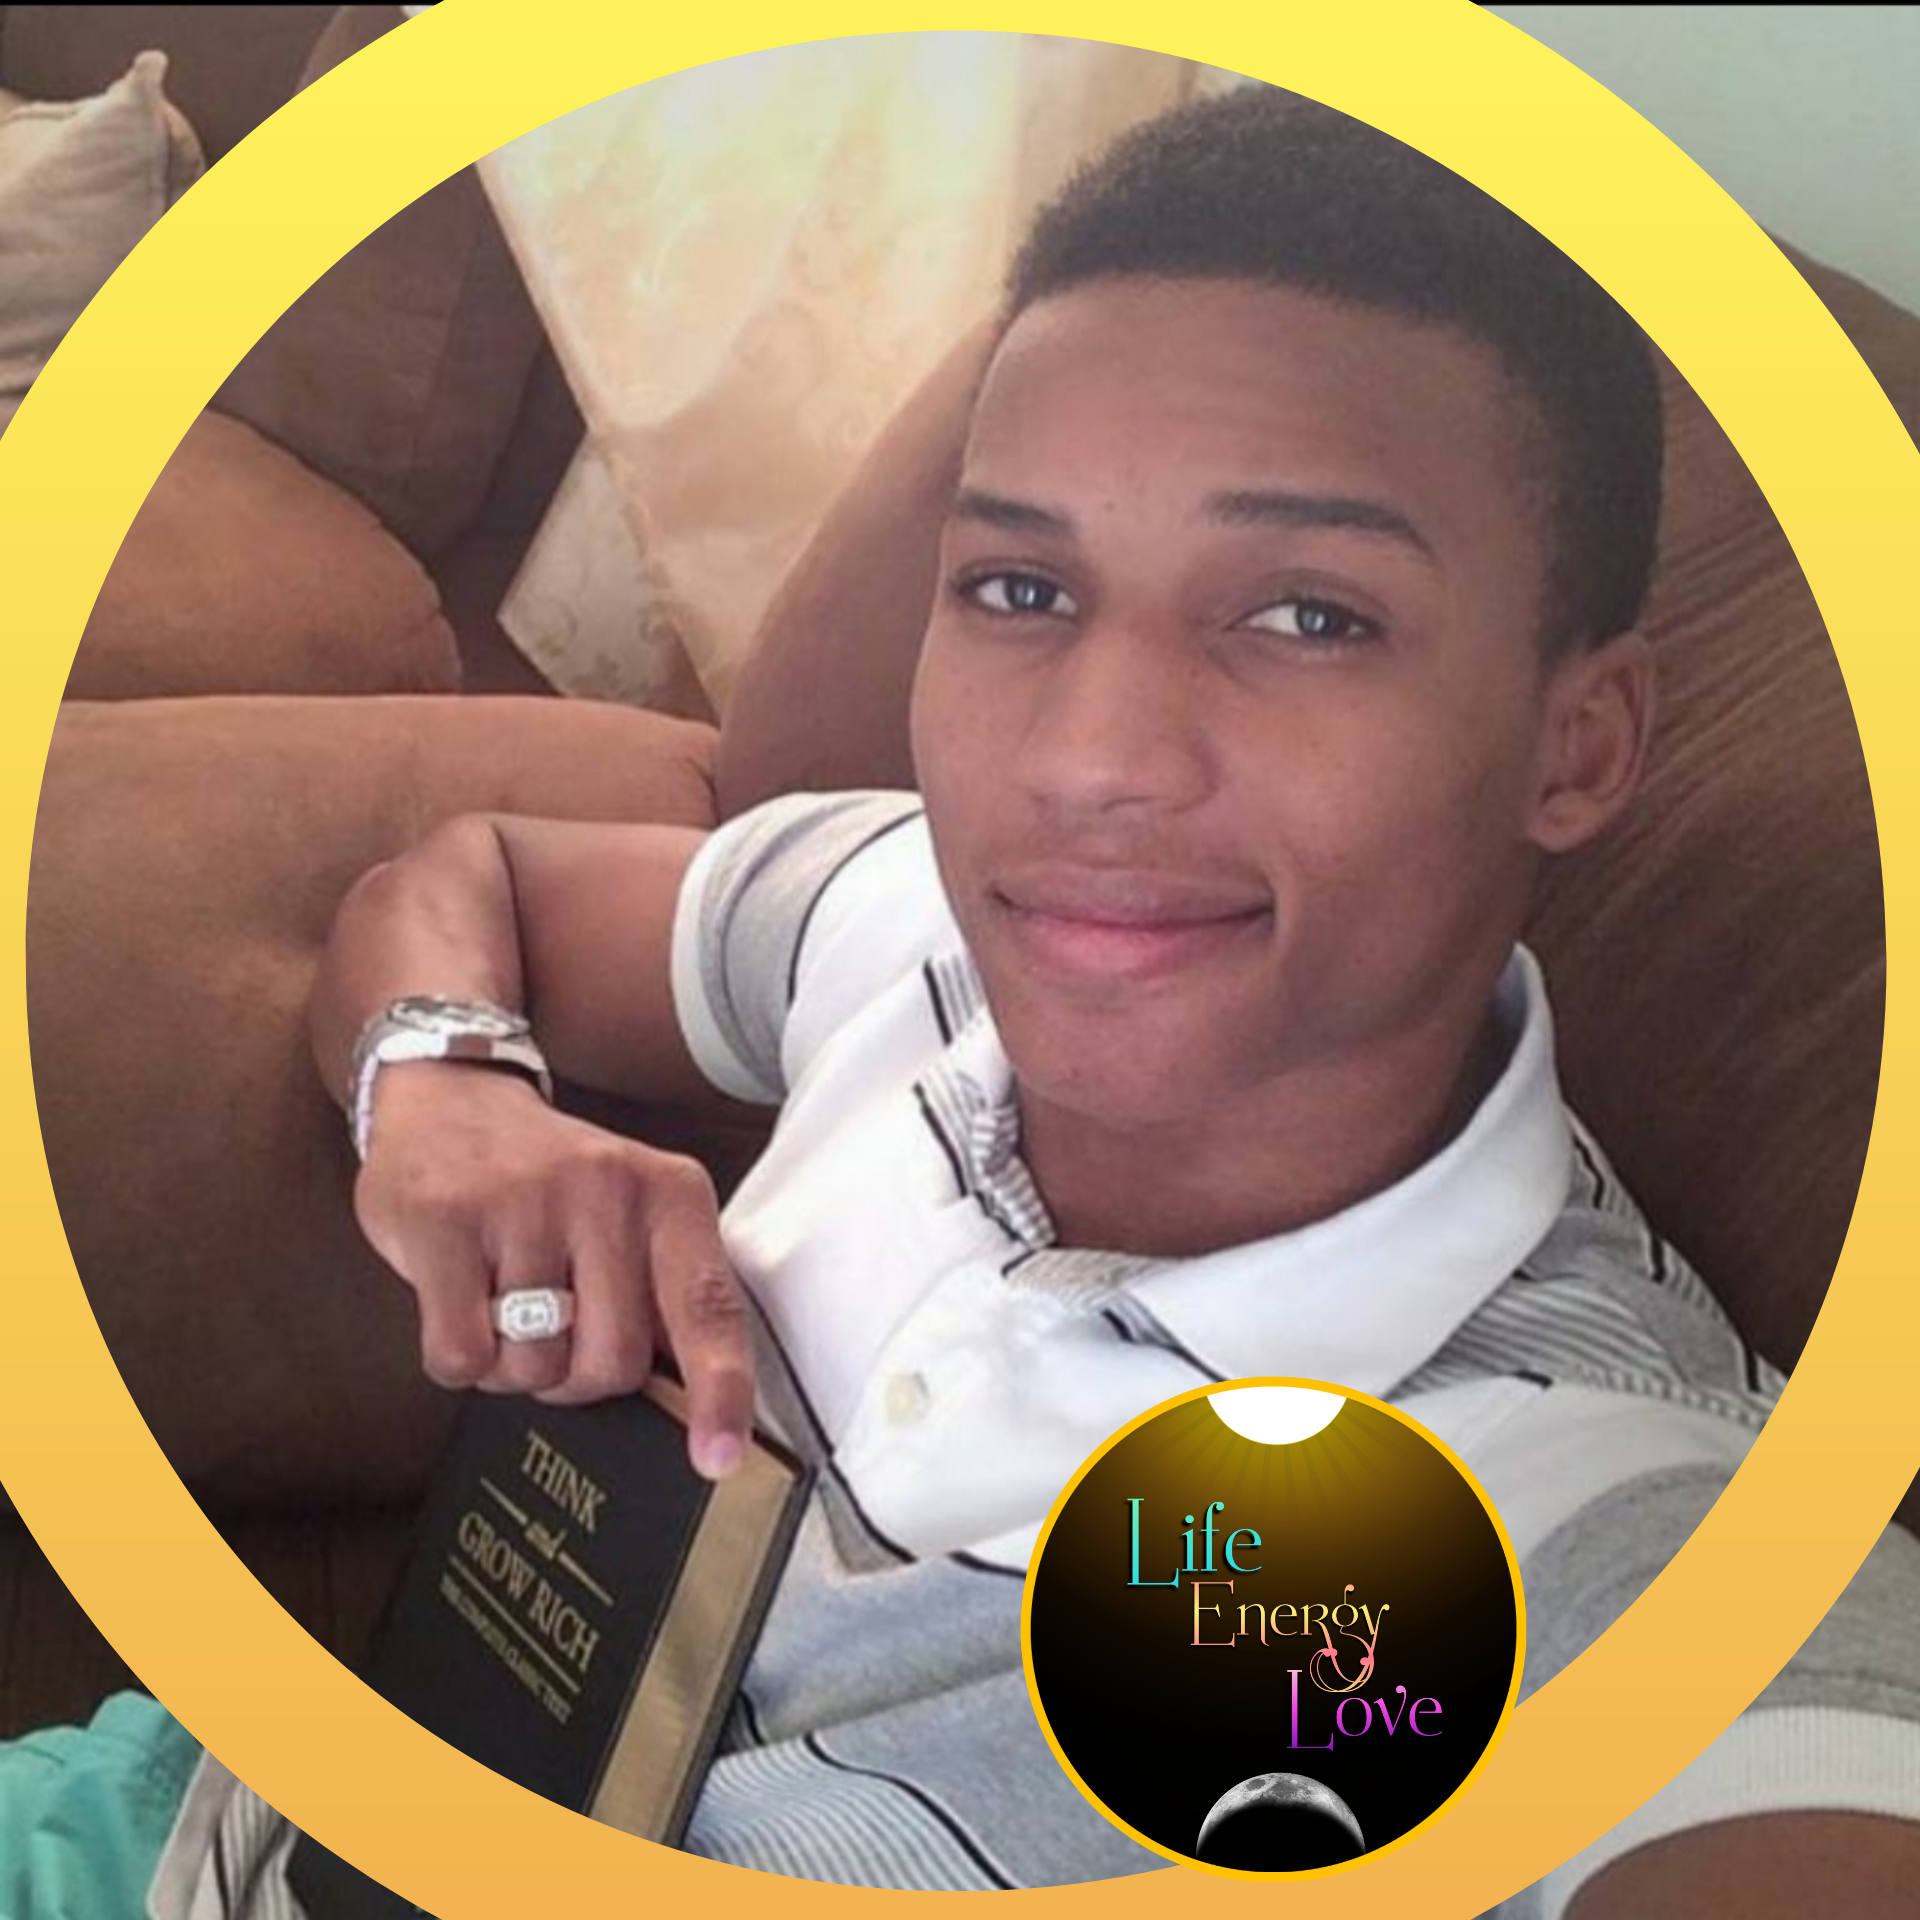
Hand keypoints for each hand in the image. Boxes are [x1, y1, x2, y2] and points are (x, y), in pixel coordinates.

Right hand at [351, 1060, 752, 1478]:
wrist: (451, 1099)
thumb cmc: (552, 1185)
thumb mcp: (631, 1214)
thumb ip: (664, 1295)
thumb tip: (690, 1408)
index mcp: (671, 1193)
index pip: (708, 1306)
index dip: (719, 1390)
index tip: (717, 1458)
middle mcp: (606, 1190)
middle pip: (612, 1364)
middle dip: (579, 1378)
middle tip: (554, 1333)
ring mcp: (522, 1202)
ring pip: (533, 1368)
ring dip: (513, 1367)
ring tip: (501, 1304)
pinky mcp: (443, 1221)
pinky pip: (461, 1356)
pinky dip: (459, 1359)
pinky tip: (456, 1302)